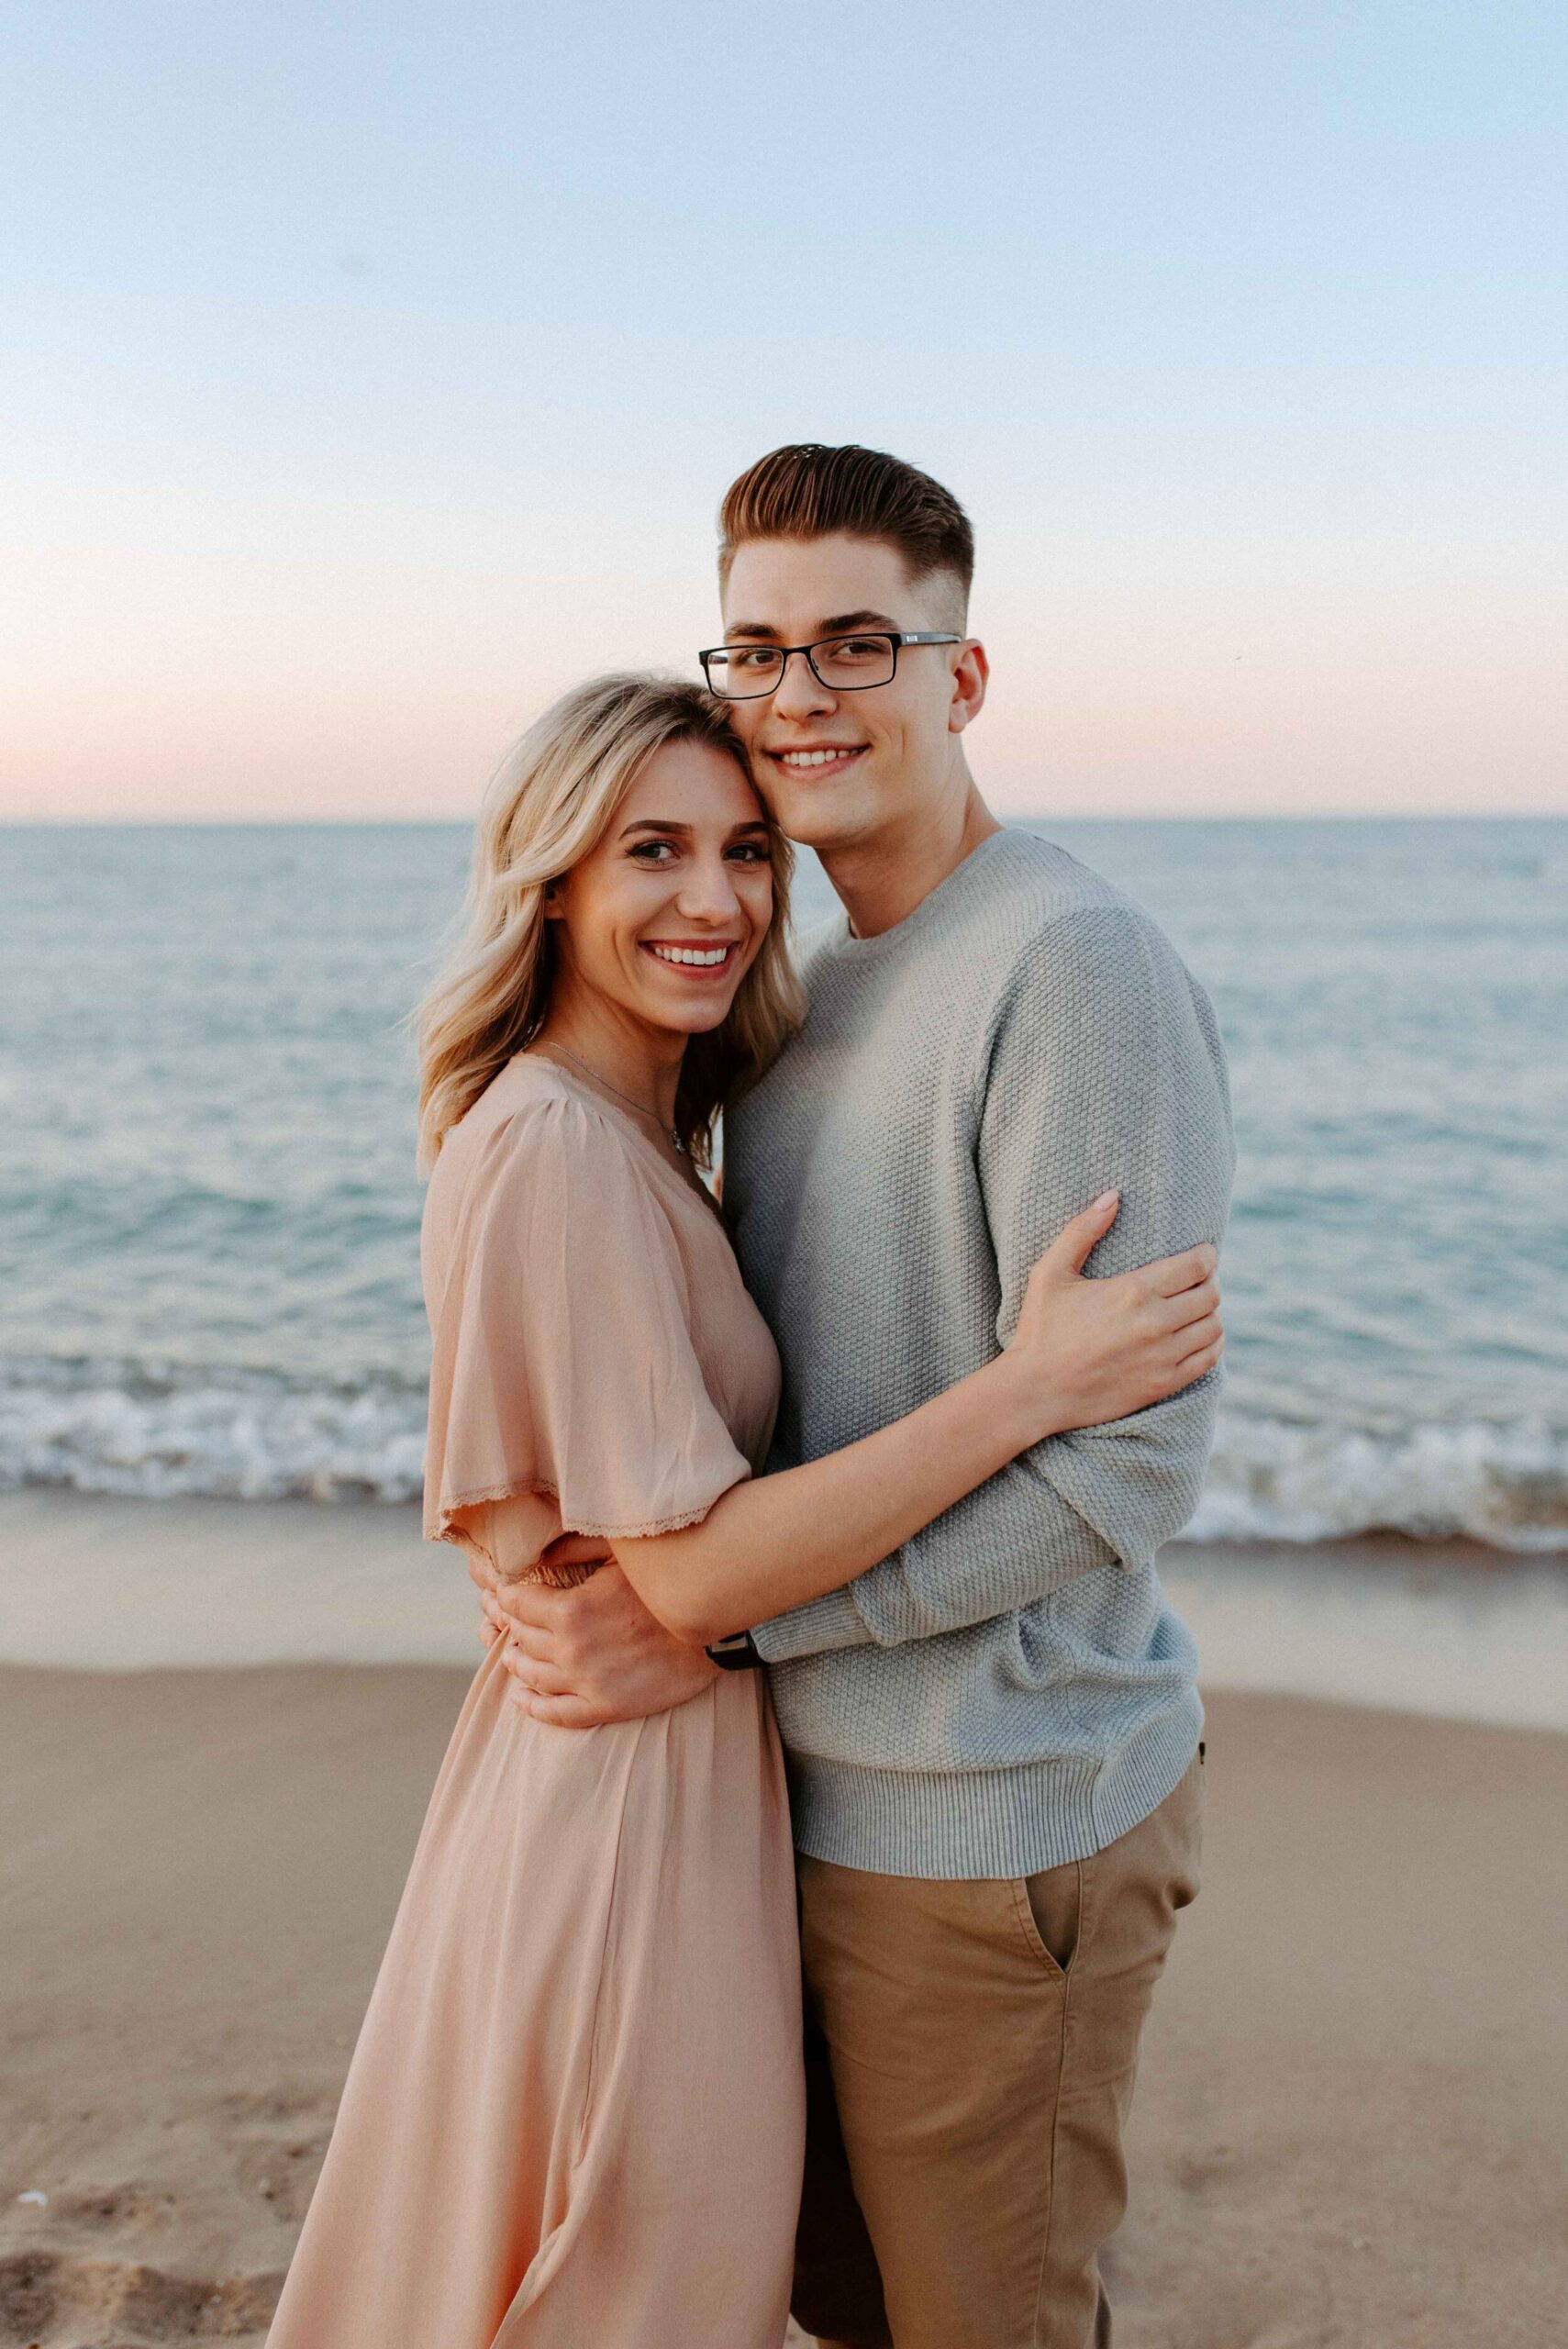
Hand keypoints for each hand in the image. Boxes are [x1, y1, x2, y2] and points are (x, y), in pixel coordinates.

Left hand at [481, 1561, 720, 1726]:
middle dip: (504, 1626)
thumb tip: (542, 1552)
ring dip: (516, 1663)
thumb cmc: (669, 1587)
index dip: (502, 1596)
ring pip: (533, 1677)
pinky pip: (557, 1714)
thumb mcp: (623, 1556)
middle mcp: (571, 1651)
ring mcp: (587, 1683)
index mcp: (571, 1611)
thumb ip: (577, 1549)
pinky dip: (534, 1707)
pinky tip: (523, 1698)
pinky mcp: (606, 1708)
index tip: (498, 1591)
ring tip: (510, 1653)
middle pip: (521, 1638)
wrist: (714, 1632)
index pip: (517, 1604)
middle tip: (497, 1620)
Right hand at [1008, 1191, 1222, 1434]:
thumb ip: (1082, 1230)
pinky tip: (1200, 1336)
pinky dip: (1212, 1343)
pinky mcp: (1163, 1384)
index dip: (1206, 1255)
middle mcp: (1155, 1323)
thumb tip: (1113, 1196)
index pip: (1197, 1265)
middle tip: (1198, 1280)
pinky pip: (1208, 1359)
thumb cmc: (1040, 1329)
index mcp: (1134, 1290)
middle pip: (1211, 1294)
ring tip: (1197, 1307)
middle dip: (1210, 1281)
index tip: (1202, 1254)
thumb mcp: (1051, 1273)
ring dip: (1211, 1313)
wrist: (1036, 1390)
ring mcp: (1163, 1356)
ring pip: (1214, 1326)